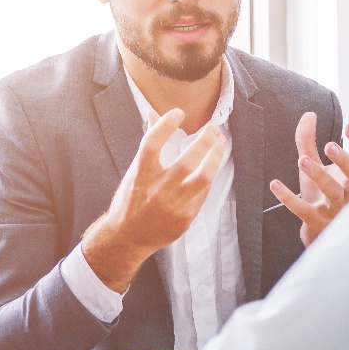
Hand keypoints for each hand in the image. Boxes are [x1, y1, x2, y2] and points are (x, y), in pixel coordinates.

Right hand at [81, 108, 226, 291]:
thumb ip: (149, 142)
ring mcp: (173, 205)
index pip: (153, 143)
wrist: (127, 236)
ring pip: (203, 177)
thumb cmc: (130, 199)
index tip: (179, 113)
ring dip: (215, 157)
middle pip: (187, 161)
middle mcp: (157, 190)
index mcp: (140, 174)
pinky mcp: (185, 218)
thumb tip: (153, 113)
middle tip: (213, 128)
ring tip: (221, 143)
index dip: (166, 125)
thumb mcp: (135, 170)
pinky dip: (209, 177)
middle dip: (205, 141)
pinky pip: (203, 193)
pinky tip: (211, 167)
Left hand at [271, 114, 348, 246]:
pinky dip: (289, 198)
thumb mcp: (314, 165)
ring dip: (319, 175)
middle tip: (329, 145)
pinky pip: (303, 210)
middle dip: (345, 160)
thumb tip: (309, 113)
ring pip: (333, 192)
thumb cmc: (320, 193)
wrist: (317, 231)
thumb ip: (309, 141)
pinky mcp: (315, 221)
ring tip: (302, 160)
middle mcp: (346, 192)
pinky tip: (274, 184)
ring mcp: (332, 208)